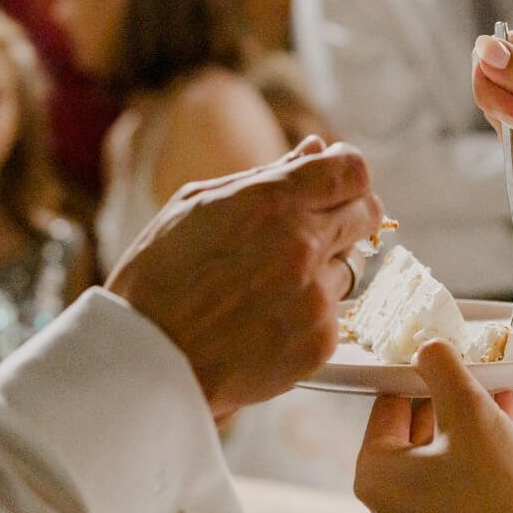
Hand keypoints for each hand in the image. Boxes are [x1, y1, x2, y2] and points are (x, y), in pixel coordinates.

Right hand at [109, 136, 381, 420]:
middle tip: (313, 229)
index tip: (336, 182)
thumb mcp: (196, 206)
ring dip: (324, 267)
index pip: (353, 170)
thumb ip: (266, 177)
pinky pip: (333, 313)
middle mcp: (303, 244)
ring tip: (271, 284)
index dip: (347, 173)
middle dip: (346, 214)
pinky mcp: (319, 341)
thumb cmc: (157, 278)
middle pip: (367, 212)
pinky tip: (266, 319)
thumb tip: (315, 150)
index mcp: (272, 202)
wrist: (145, 363)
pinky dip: (309, 313)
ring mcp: (315, 296)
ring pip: (351, 265)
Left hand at [355, 343, 512, 512]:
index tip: (441, 352)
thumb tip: (427, 347)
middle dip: (448, 395)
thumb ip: (441, 367)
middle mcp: (387, 503)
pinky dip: (478, 446)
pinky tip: (507, 414)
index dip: (417, 372)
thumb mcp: (466, 409)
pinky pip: (458, 473)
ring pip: (440, 449)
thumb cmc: (493, 487)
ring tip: (497, 386)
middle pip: (414, 427)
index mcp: (374, 474)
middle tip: (473, 366)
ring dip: (468, 416)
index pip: (387, 404)